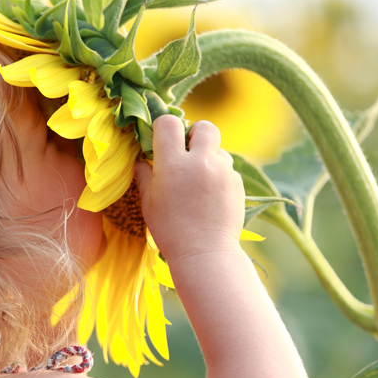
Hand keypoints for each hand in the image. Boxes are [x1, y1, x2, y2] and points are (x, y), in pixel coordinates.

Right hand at [134, 115, 245, 262]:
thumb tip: (140, 161)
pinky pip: (227, 169)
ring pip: (218, 149)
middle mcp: (201, 162)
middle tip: (187, 152)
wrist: (205, 254)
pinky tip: (210, 196)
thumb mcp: (149, 203)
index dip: (164, 128)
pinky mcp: (237, 183)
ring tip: (199, 181)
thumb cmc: (170, 230)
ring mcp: (223, 172)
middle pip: (204, 127)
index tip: (162, 140)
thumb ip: (144, 176)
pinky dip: (219, 175)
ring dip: (209, 157)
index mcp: (173, 165)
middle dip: (195, 134)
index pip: (169, 124)